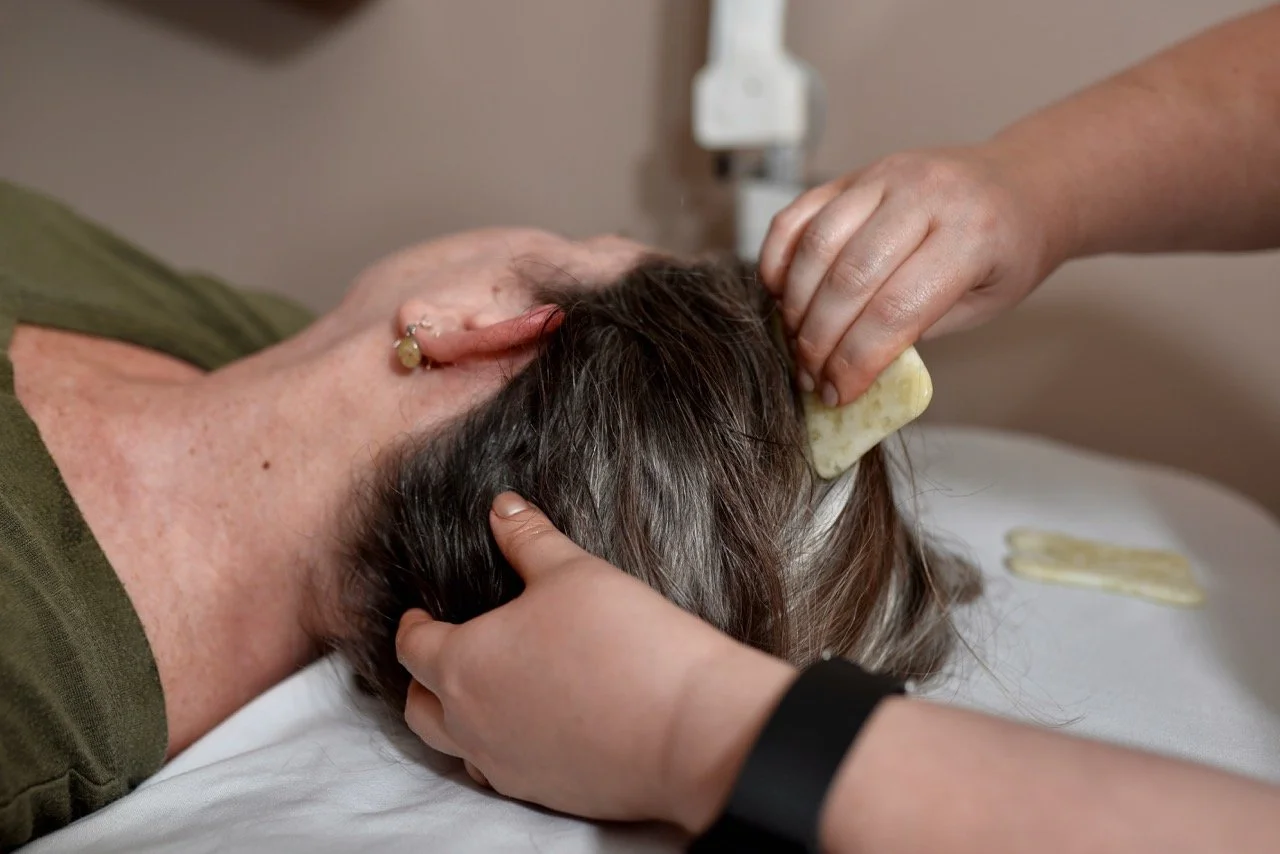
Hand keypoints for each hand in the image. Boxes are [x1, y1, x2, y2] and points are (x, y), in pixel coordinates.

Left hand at [395, 492, 795, 831]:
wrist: (687, 729)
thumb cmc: (625, 641)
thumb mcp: (575, 572)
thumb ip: (529, 538)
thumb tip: (502, 507)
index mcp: (465, 665)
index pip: (413, 648)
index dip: (411, 626)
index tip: (418, 615)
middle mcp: (472, 724)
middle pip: (420, 709)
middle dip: (423, 679)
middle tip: (442, 653)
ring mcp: (506, 765)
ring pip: (455, 747)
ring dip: (455, 719)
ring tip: (480, 692)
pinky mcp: (544, 792)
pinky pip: (500, 771)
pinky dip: (498, 747)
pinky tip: (527, 726)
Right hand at [759, 144, 1065, 404]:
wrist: (1021, 184)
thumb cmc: (1007, 252)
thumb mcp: (982, 304)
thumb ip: (917, 328)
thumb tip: (847, 366)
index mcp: (971, 235)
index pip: (895, 311)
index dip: (857, 362)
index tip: (838, 393)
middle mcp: (925, 195)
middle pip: (849, 279)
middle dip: (820, 340)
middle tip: (810, 376)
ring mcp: (884, 176)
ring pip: (817, 245)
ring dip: (796, 304)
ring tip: (796, 341)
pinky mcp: (854, 174)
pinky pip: (798, 214)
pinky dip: (778, 258)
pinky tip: (781, 295)